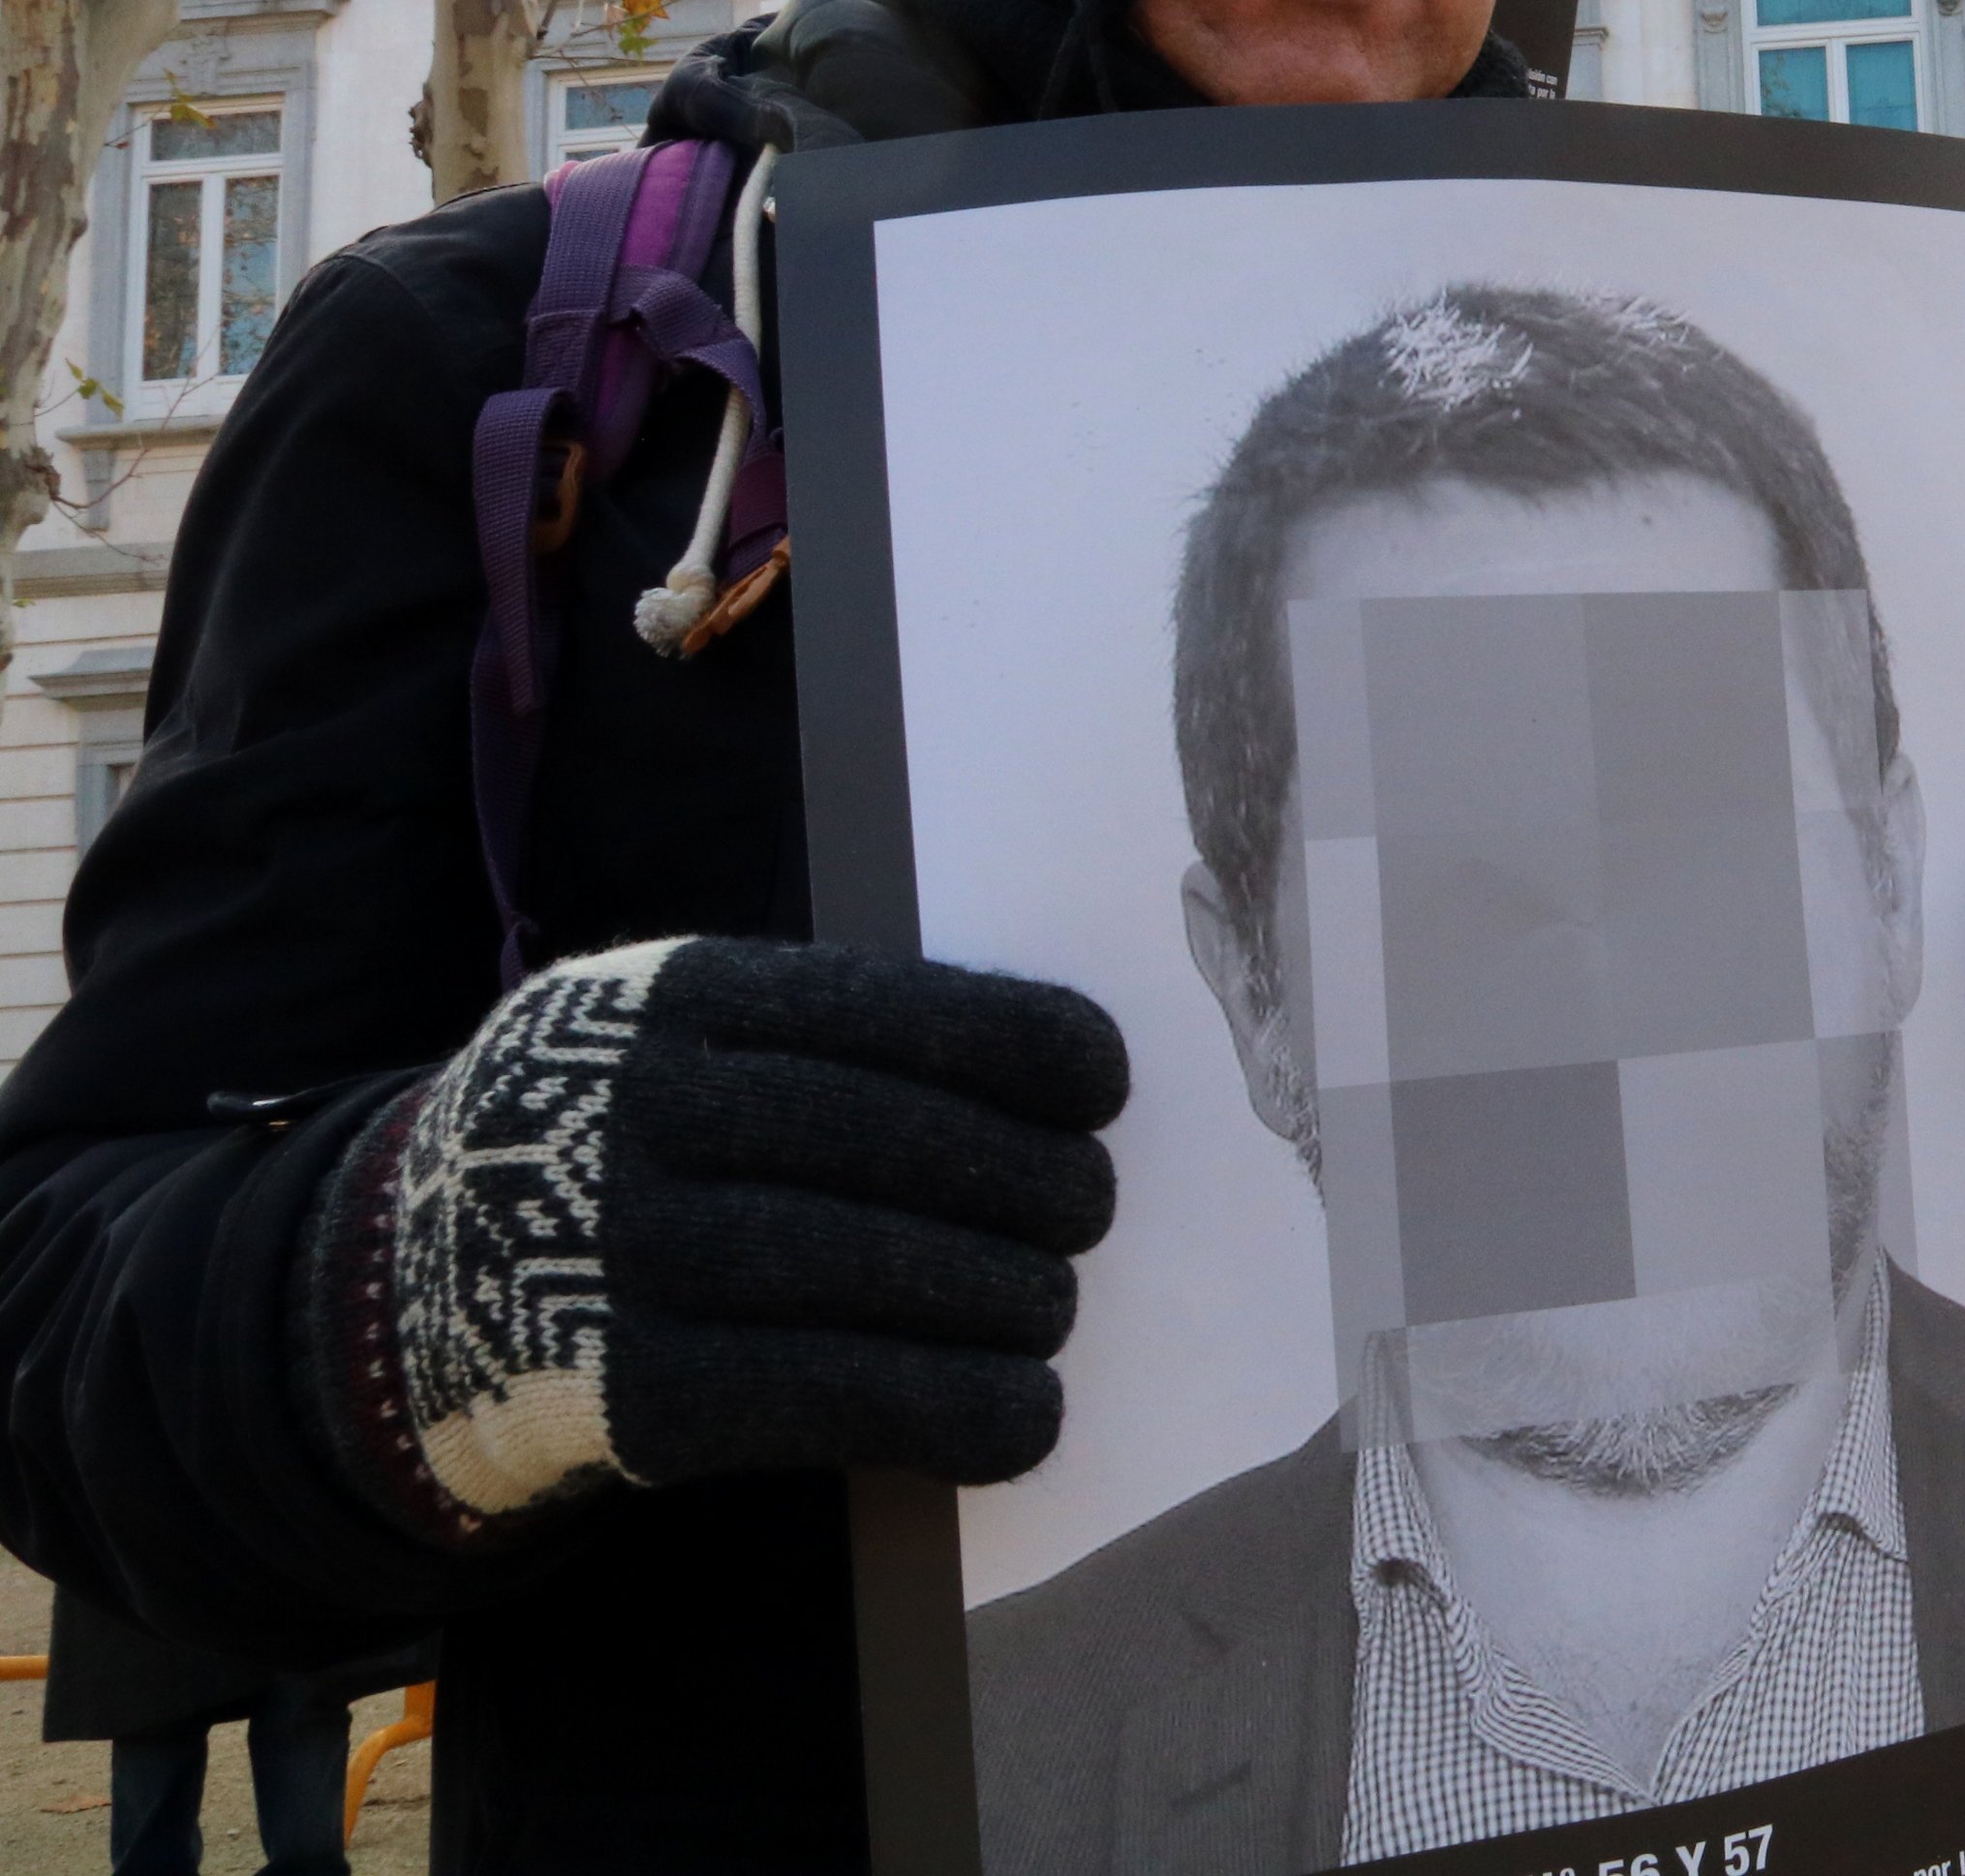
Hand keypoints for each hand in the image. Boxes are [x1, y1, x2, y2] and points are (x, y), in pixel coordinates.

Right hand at [308, 940, 1127, 1533]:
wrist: (411, 1282)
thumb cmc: (620, 1141)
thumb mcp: (682, 1038)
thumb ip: (825, 1041)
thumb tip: (1053, 1080)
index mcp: (675, 1001)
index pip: (880, 1012)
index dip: (1013, 1046)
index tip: (1103, 1084)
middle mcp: (640, 1118)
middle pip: (883, 1143)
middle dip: (1023, 1181)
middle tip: (1091, 1210)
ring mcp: (622, 1256)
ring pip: (861, 1271)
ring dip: (1000, 1299)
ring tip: (1052, 1307)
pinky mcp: (627, 1391)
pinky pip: (822, 1397)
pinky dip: (946, 1408)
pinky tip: (1021, 1413)